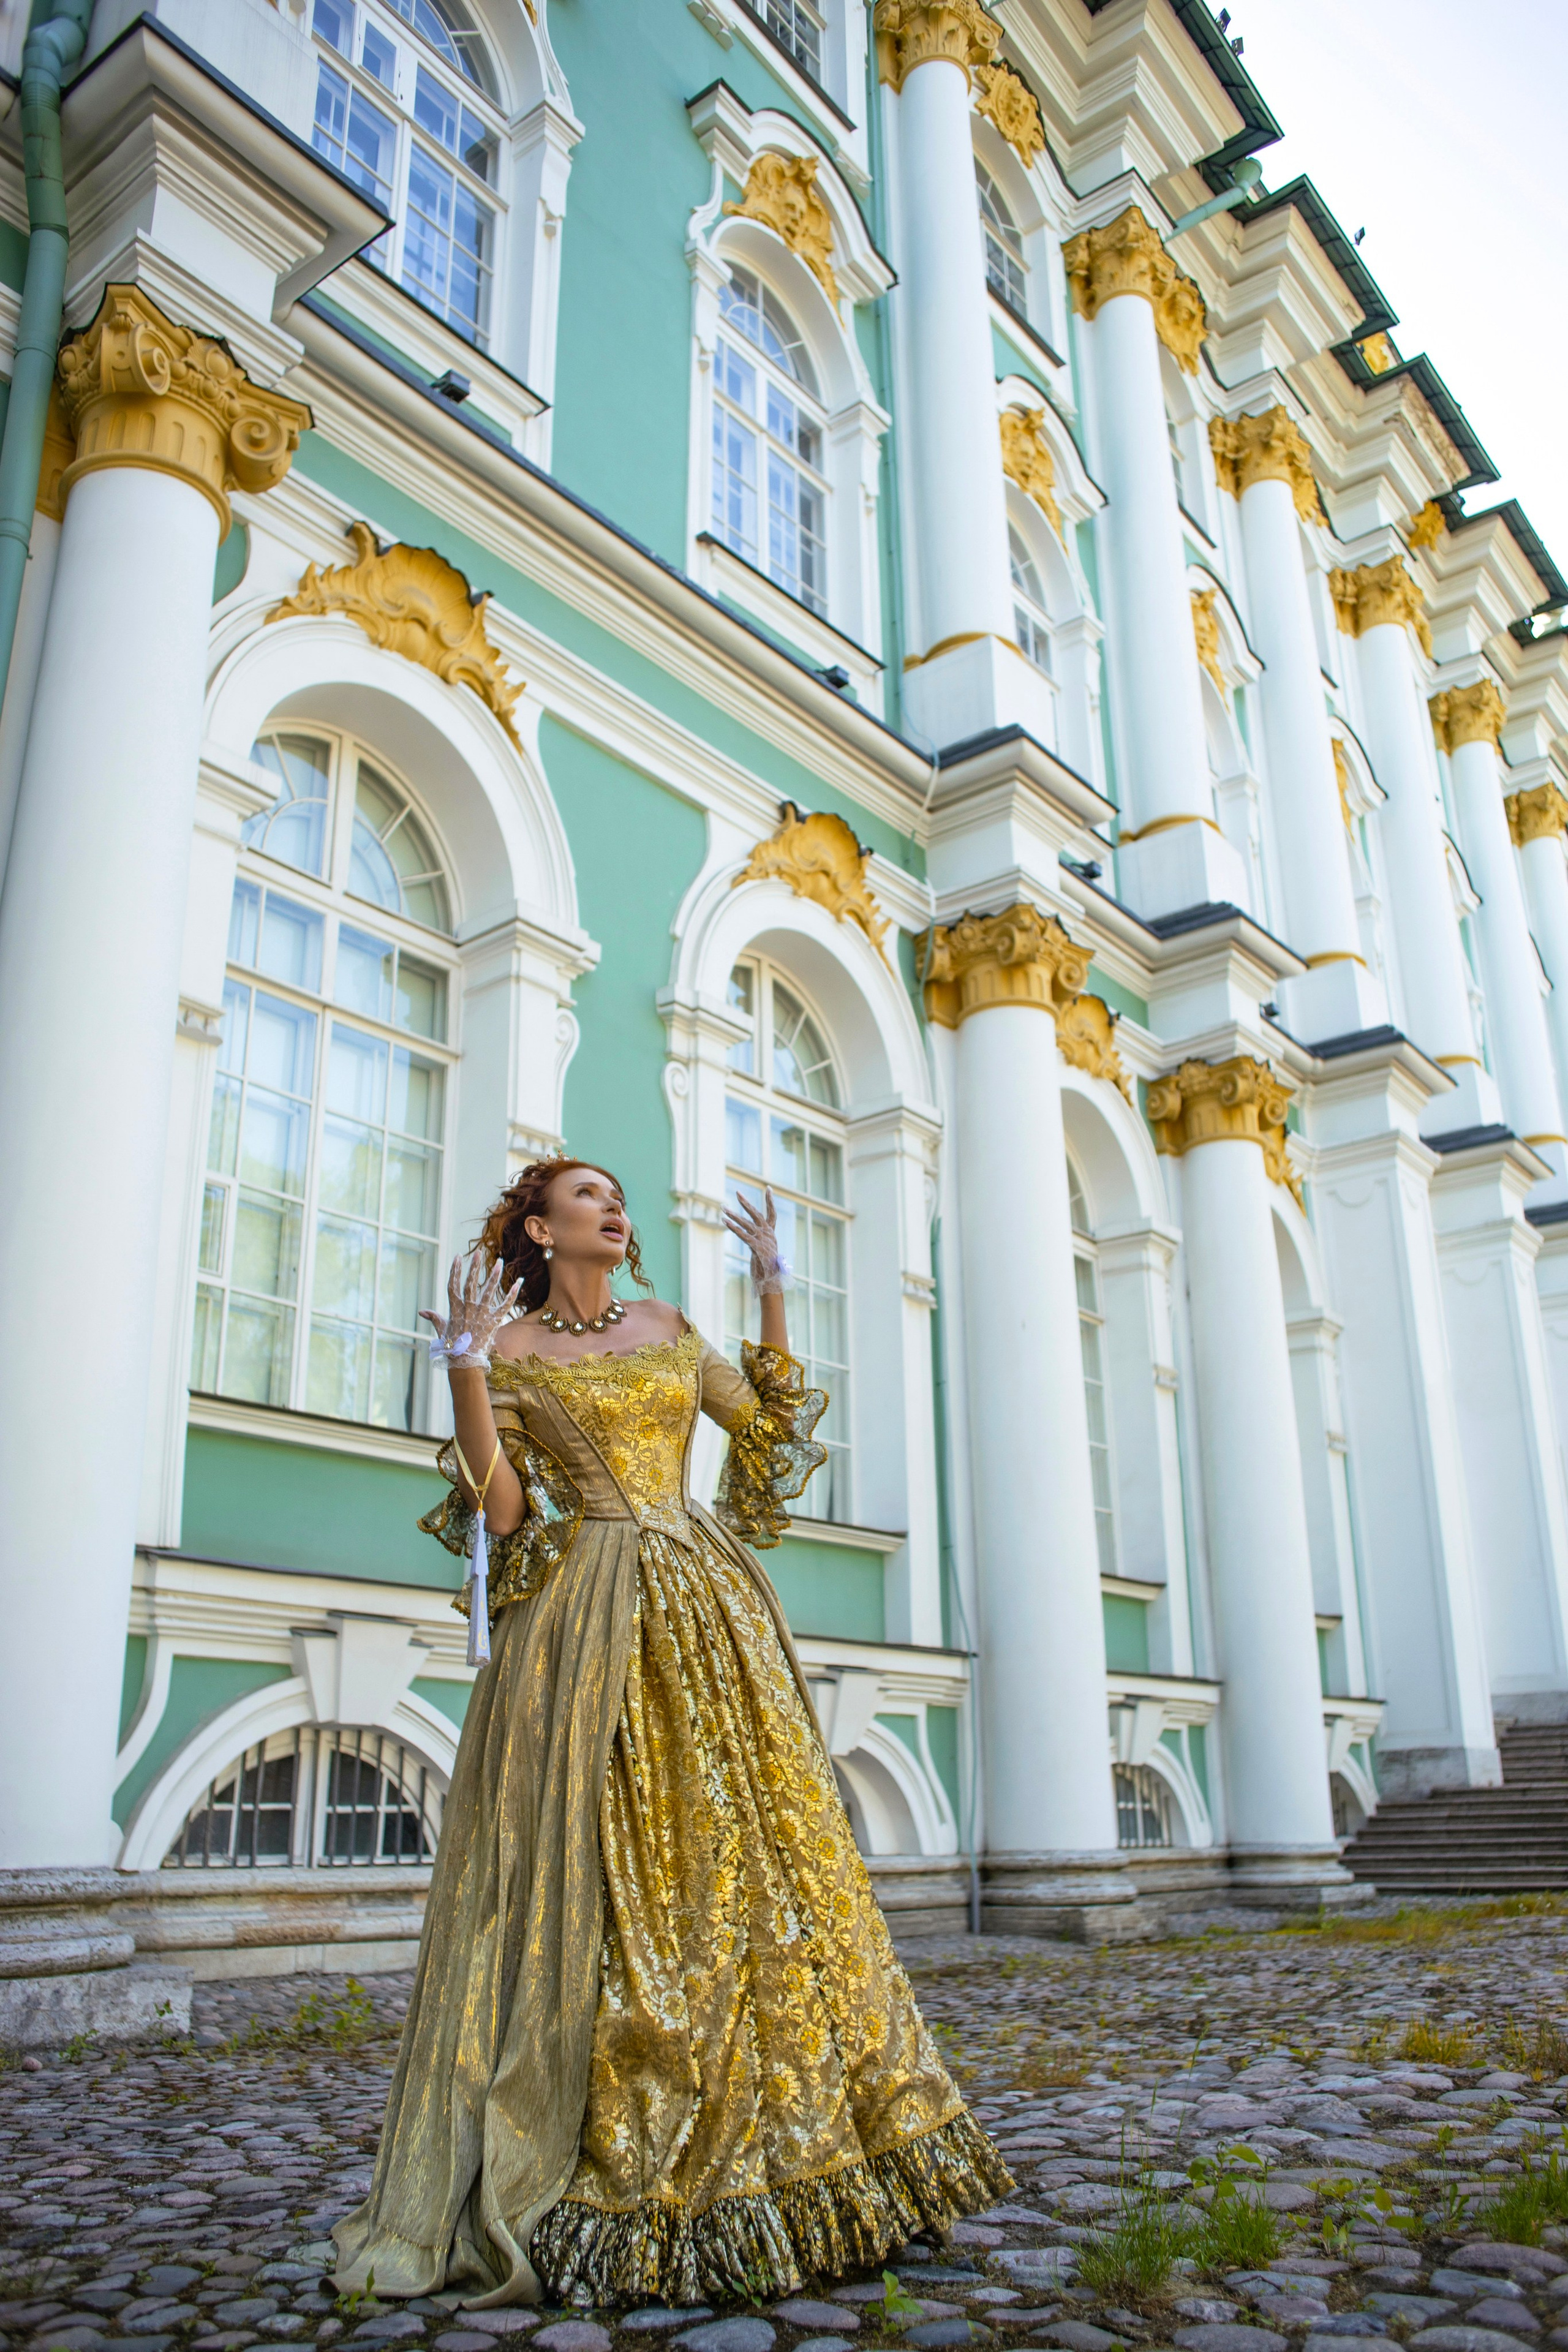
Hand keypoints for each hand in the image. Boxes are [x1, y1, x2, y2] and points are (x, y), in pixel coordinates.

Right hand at [421, 1252, 522, 1371]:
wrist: (464, 1361)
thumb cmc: (452, 1347)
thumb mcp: (442, 1330)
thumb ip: (434, 1317)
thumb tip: (421, 1311)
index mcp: (455, 1309)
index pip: (453, 1285)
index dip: (455, 1270)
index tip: (458, 1257)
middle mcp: (468, 1309)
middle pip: (470, 1284)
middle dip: (474, 1267)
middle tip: (478, 1253)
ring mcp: (481, 1315)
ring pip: (488, 1291)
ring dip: (494, 1276)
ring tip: (499, 1262)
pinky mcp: (494, 1322)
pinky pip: (505, 1306)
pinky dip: (513, 1294)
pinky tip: (519, 1282)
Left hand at [723, 1187, 788, 1295]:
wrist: (771, 1280)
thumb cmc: (767, 1268)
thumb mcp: (764, 1252)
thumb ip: (760, 1242)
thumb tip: (753, 1238)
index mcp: (771, 1234)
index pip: (772, 1213)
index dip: (770, 1201)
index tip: (769, 1188)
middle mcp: (768, 1234)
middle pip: (756, 1214)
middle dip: (746, 1203)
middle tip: (737, 1193)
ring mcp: (763, 1240)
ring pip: (746, 1223)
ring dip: (733, 1215)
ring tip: (723, 1208)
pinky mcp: (756, 1246)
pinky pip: (742, 1234)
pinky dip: (733, 1227)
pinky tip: (724, 1221)